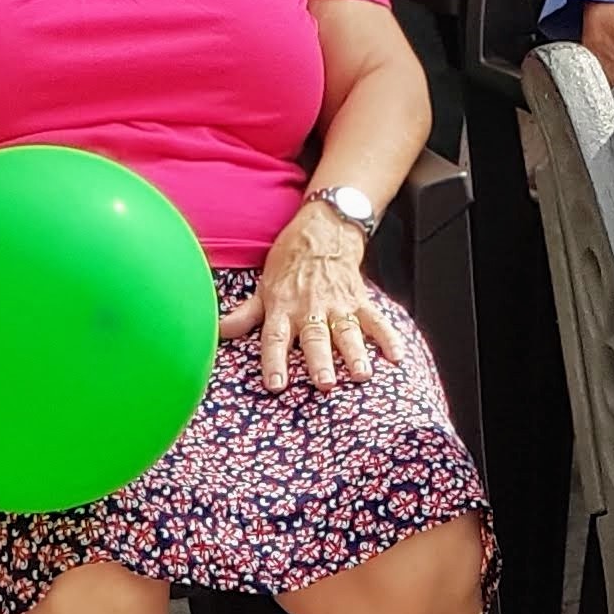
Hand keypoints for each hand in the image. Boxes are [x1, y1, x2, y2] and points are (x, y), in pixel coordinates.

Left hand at [219, 202, 398, 391]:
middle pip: (315, 338)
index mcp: (283, 308)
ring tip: (362, 374)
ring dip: (355, 353)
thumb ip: (244, 314)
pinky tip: (395, 356)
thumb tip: (218, 331)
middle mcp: (310, 308)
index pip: (276, 339)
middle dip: (320, 361)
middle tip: (326, 382)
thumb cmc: (291, 261)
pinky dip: (387, 337)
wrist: (323, 228)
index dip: (275, 362)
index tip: (276, 386)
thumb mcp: (263, 286)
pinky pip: (375, 320)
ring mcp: (338, 304)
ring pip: (347, 331)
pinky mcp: (359, 299)